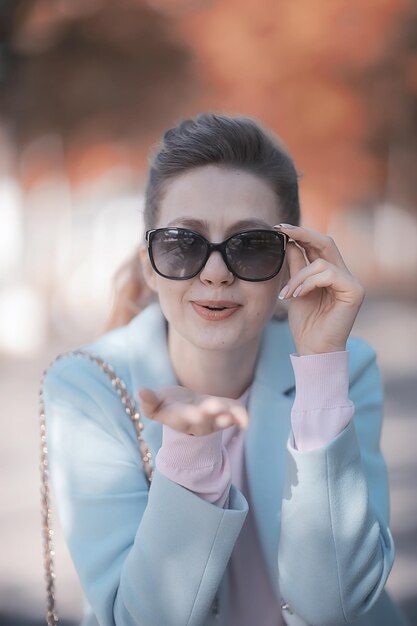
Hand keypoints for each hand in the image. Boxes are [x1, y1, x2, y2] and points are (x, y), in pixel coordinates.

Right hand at [138, 385, 247, 435]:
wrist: (186, 409)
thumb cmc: (169, 405)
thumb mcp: (155, 405)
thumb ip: (149, 401)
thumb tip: (140, 391)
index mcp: (181, 418)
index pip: (186, 418)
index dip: (190, 416)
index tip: (194, 413)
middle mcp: (200, 422)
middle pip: (206, 422)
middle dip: (211, 415)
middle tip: (215, 408)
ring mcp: (214, 418)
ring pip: (222, 421)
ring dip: (229, 418)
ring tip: (236, 418)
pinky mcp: (226, 410)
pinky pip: (236, 414)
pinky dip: (241, 416)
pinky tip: (246, 419)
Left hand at [276, 224, 364, 355]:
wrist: (313, 350)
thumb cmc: (306, 324)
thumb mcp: (295, 289)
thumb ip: (296, 267)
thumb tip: (288, 242)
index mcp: (332, 273)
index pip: (319, 245)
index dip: (300, 234)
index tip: (279, 228)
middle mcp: (344, 275)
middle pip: (326, 242)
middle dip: (301, 234)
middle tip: (280, 231)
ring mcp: (352, 283)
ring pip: (322, 262)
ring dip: (298, 276)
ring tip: (286, 294)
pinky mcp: (354, 292)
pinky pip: (328, 274)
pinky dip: (308, 282)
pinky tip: (296, 296)